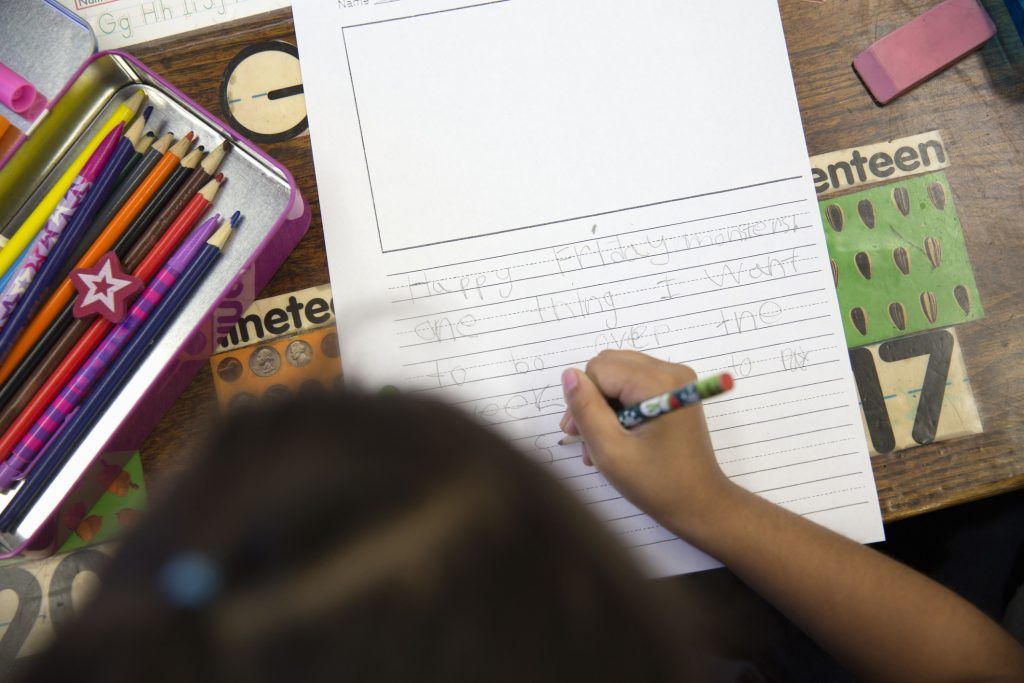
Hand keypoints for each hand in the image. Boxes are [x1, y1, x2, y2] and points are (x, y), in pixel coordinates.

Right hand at [559, 350, 735, 538]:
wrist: (699, 504)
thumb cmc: (657, 483)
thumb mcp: (610, 450)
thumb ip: (586, 409)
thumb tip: (569, 375)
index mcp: (658, 382)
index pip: (599, 369)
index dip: (582, 399)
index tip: (578, 434)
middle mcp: (671, 371)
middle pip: (609, 366)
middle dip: (591, 399)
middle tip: (583, 437)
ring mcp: (676, 379)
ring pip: (619, 374)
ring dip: (602, 405)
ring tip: (597, 443)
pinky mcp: (675, 391)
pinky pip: (634, 384)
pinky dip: (619, 406)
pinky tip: (614, 436)